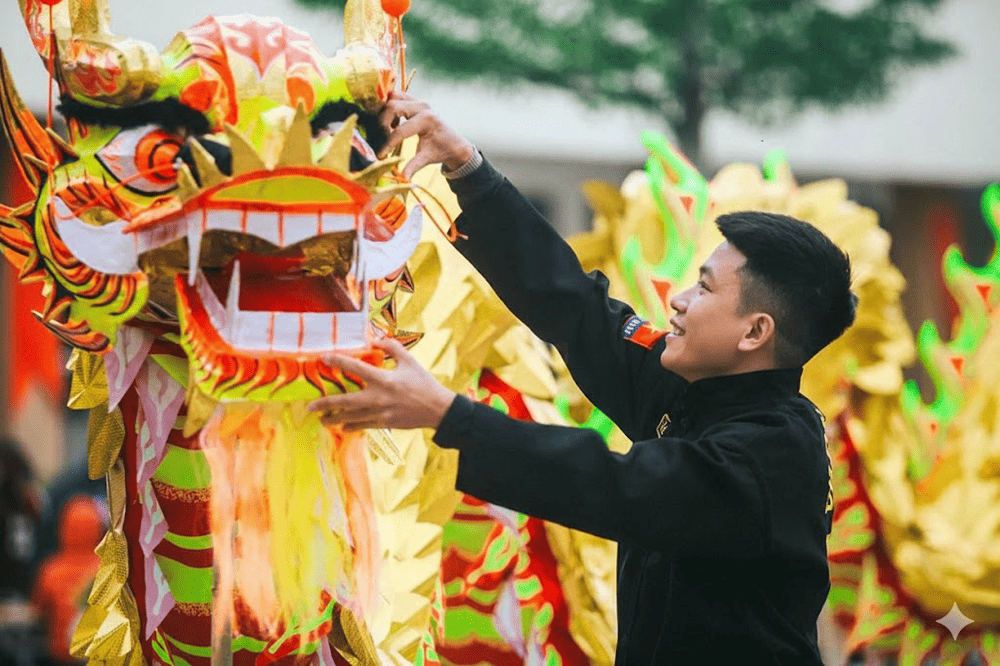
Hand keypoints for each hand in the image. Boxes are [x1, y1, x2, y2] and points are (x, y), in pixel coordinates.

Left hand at [307, 337, 456, 431]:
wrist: (438, 409)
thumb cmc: (424, 383)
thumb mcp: (410, 361)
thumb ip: (392, 348)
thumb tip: (376, 339)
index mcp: (383, 379)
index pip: (355, 368)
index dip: (337, 361)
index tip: (323, 358)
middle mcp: (377, 397)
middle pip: (344, 401)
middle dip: (325, 404)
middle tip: (310, 406)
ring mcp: (379, 413)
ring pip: (349, 418)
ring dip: (333, 419)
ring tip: (321, 420)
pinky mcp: (383, 424)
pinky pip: (361, 426)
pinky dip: (350, 426)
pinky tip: (341, 426)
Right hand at [378, 90, 474, 179]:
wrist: (453, 143)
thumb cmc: (440, 151)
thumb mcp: (426, 159)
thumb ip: (413, 167)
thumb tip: (402, 179)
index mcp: (426, 120)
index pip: (399, 130)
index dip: (387, 143)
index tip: (380, 155)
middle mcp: (422, 106)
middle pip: (392, 107)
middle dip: (383, 123)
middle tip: (384, 138)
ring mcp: (419, 100)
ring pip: (393, 98)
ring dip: (386, 113)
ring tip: (388, 129)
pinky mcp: (415, 100)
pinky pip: (397, 96)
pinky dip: (391, 107)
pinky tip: (393, 122)